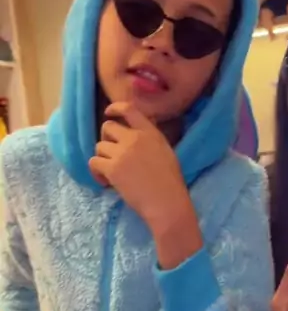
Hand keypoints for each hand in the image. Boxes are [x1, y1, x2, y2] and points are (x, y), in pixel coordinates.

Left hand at [90, 103, 202, 267]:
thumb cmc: (171, 183)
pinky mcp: (112, 169)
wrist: (167, 202)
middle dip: (105, 139)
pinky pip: (93, 162)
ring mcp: (122, 153)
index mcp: (150, 133)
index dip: (115, 108)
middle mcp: (134, 138)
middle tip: (110, 154)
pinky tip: (105, 182)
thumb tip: (137, 135)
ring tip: (110, 173)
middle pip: (108, 127)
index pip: (129, 109)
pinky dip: (96, 172)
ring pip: (99, 146)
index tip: (108, 112)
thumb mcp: (166, 152)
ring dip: (102, 158)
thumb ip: (150, 140)